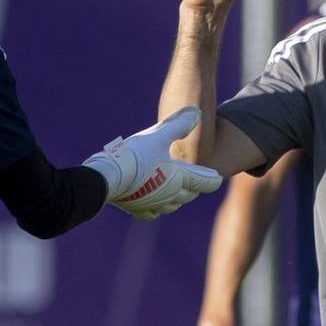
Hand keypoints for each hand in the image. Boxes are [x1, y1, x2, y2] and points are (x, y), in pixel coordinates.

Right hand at [83, 106, 223, 219]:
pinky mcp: (137, 210)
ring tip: (178, 193)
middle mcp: (171, 195)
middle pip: (189, 195)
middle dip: (194, 188)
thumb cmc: (135, 155)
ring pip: (172, 205)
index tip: (217, 178)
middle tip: (197, 182)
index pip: (204, 182)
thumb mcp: (158, 135)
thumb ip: (178, 125)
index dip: (211, 179)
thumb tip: (196, 112)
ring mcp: (154, 205)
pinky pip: (151, 213)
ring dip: (177, 199)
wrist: (108, 177)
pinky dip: (155, 208)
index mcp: (180, 178)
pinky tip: (152, 205)